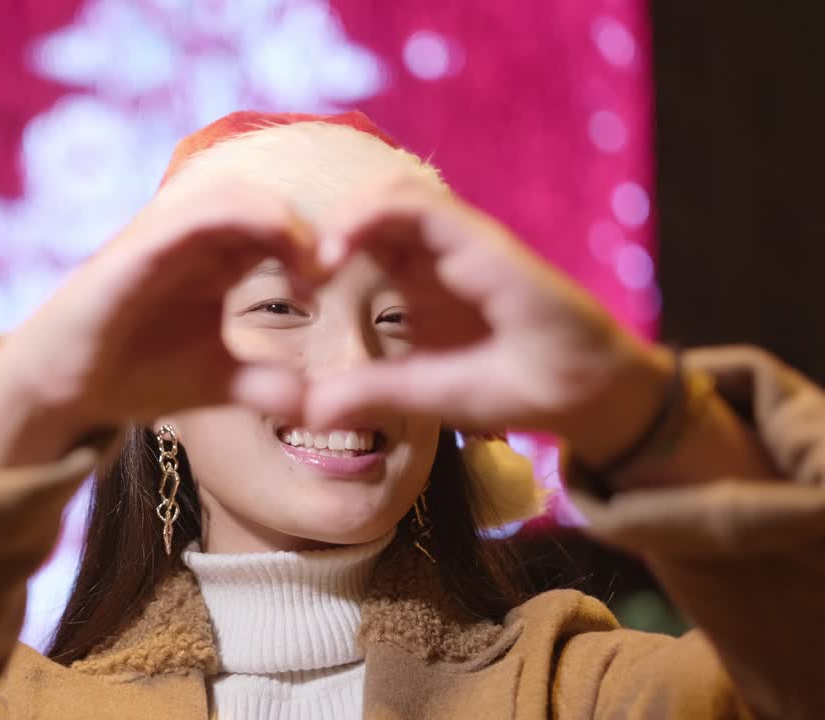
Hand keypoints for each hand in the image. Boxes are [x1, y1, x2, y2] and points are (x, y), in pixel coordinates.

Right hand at [0, 181, 321, 467]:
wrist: (63, 391)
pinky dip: (243, 220)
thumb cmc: (133, 374)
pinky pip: (195, 212)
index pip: (278, 225)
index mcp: (216, 258)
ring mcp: (163, 236)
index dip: (315, 243)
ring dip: (282, 219)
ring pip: (235, 193)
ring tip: (308, 267)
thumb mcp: (217, 382)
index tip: (333, 285)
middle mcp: (193, 237)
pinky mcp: (137, 247)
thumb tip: (316, 406)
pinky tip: (271, 255)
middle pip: (264, 198)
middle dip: (308, 225)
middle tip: (332, 270)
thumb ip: (265, 385)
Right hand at [303, 174, 671, 463]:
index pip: (413, 205)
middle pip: (388, 196)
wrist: (595, 383)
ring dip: (340, 233)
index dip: (358, 221)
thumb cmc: (545, 385)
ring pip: (383, 213)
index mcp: (483, 257)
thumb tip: (311, 410)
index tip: (321, 265)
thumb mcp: (465, 396)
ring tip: (305, 278)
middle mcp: (461, 242)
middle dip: (337, 221)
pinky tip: (325, 284)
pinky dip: (350, 252)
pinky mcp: (433, 274)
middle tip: (300, 273)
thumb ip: (387, 393)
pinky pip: (386, 243)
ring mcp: (446, 254)